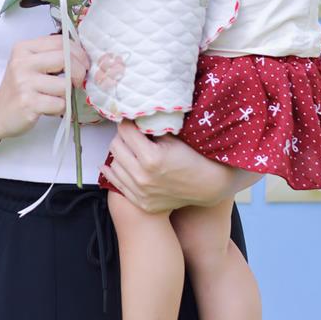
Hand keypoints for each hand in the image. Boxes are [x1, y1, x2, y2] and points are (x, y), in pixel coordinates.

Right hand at [0, 34, 88, 140]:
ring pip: (64, 84)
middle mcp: (22, 63)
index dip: (78, 53)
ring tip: (55, 97)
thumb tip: (82, 56)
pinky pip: (59, 103)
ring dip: (67, 94)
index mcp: (24, 48)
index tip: (83, 64)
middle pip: (65, 59)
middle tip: (79, 81)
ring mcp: (24, 83)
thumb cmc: (19, 88)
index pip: (60, 42)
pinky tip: (48, 108)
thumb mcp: (29, 64)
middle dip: (79, 71)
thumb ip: (51, 56)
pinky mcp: (28, 103)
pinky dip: (60, 108)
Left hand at [103, 120, 254, 212]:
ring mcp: (140, 192)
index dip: (127, 121)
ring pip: (113, 164)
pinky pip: (116, 184)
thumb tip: (132, 117)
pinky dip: (114, 172)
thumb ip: (150, 128)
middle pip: (115, 146)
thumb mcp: (172, 137)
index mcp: (151, 157)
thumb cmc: (192, 157)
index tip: (130, 119)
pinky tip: (115, 164)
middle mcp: (142, 176)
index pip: (125, 131)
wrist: (207, 186)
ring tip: (129, 149)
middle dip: (122, 136)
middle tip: (130, 133)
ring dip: (120, 154)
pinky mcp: (141, 202)